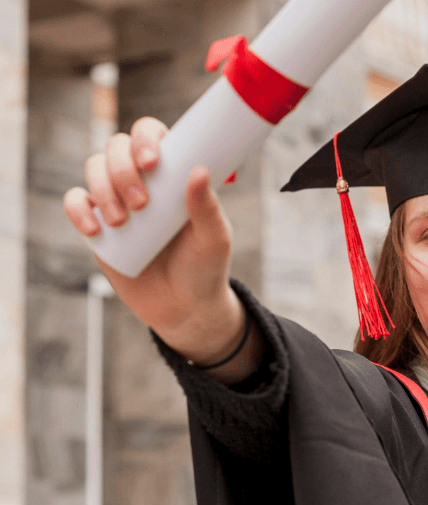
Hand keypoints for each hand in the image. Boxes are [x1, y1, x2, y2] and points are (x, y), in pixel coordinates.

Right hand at [63, 117, 256, 381]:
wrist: (183, 307)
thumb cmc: (204, 267)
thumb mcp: (214, 238)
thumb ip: (207, 207)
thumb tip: (199, 171)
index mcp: (173, 172)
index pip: (152, 135)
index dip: (146, 138)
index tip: (152, 162)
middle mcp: (142, 179)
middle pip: (116, 147)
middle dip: (122, 170)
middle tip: (142, 204)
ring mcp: (116, 198)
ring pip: (94, 168)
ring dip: (103, 188)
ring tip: (124, 221)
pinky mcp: (97, 224)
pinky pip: (75, 202)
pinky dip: (78, 209)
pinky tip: (96, 229)